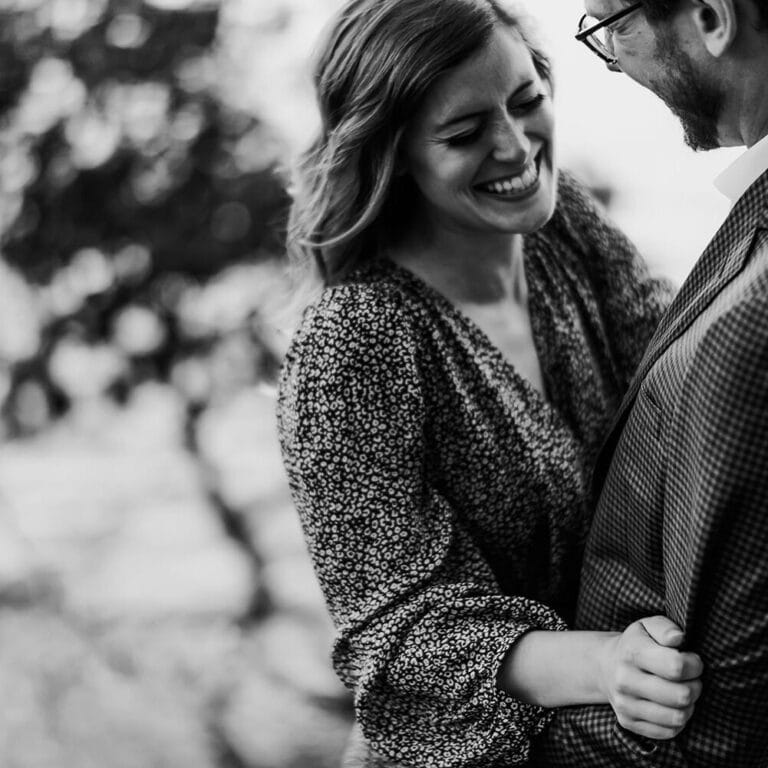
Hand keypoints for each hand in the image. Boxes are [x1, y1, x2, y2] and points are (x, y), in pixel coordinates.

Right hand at [598, 616, 702, 739]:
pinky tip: (671, 706)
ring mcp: (624, 703)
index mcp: (631, 651)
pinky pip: (669, 732)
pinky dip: (677, 720)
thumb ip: (665, 628)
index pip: (676, 666)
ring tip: (682, 692)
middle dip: (696, 687)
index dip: (694, 665)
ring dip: (689, 705)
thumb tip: (678, 639)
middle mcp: (624, 679)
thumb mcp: (647, 626)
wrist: (605, 665)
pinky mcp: (627, 722)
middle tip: (692, 679)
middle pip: (680, 695)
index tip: (693, 660)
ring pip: (677, 717)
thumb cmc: (636, 644)